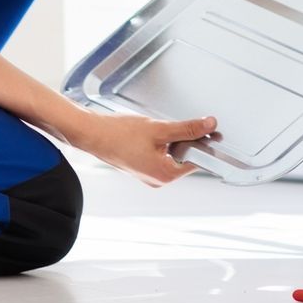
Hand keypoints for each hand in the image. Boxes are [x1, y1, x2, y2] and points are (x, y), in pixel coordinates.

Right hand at [66, 110, 217, 186]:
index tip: (209, 129)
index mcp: (165, 175)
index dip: (203, 143)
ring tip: (159, 127)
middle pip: (184, 157)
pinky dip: (162, 142)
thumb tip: (209, 125)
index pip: (195, 160)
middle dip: (186, 139)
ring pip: (171, 154)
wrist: (92, 134)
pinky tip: (152, 132)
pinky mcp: (142, 166)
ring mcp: (149, 174)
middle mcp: (157, 179)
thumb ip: (187, 128)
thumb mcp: (159, 129)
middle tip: (182, 123)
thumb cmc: (119, 134)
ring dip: (173, 139)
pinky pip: (160, 154)